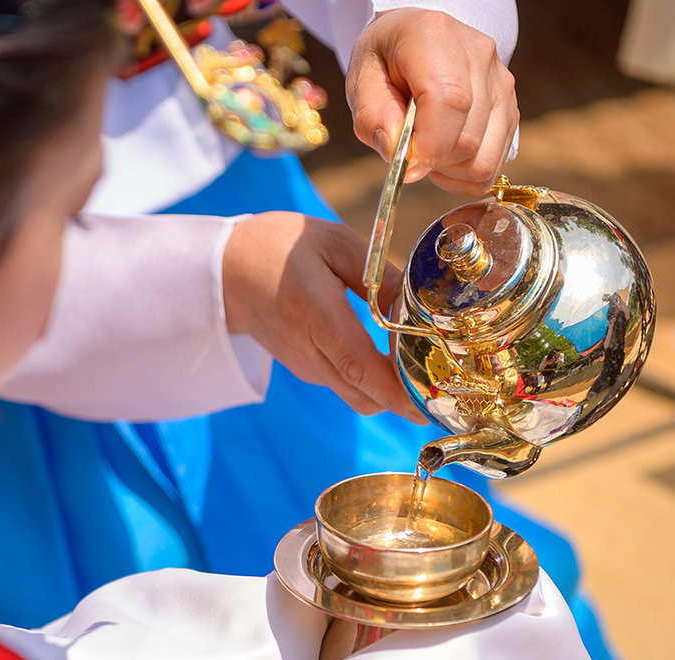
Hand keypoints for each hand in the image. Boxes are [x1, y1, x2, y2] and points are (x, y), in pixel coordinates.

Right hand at [223, 212, 426, 423]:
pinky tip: (394, 359)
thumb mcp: (333, 242)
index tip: (433, 400)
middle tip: (449, 390)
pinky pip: (348, 386)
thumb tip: (415, 309)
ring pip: (358, 396)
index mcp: (313, 313)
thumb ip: (378, 276)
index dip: (397, 391)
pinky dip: (375, 382)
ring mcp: (304, 365)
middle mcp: (306, 349)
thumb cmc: (278, 248)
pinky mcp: (306, 369)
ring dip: (393, 393)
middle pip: (364, 395)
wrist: (224, 272)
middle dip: (408, 402)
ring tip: (427, 371)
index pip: (357, 367)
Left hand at [345, 8, 518, 194]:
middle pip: (469, 137)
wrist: (410, 38)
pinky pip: (494, 160)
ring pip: (485, 156)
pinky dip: (465, 172)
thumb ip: (372, 119)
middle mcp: (479, 55)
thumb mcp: (360, 83)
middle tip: (408, 154)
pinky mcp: (508, 106)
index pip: (450, 101)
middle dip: (434, 161)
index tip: (406, 169)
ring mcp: (500, 81)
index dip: (430, 147)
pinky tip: (444, 156)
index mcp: (435, 38)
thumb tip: (400, 155)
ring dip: (450, 170)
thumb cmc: (383, 61)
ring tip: (426, 152)